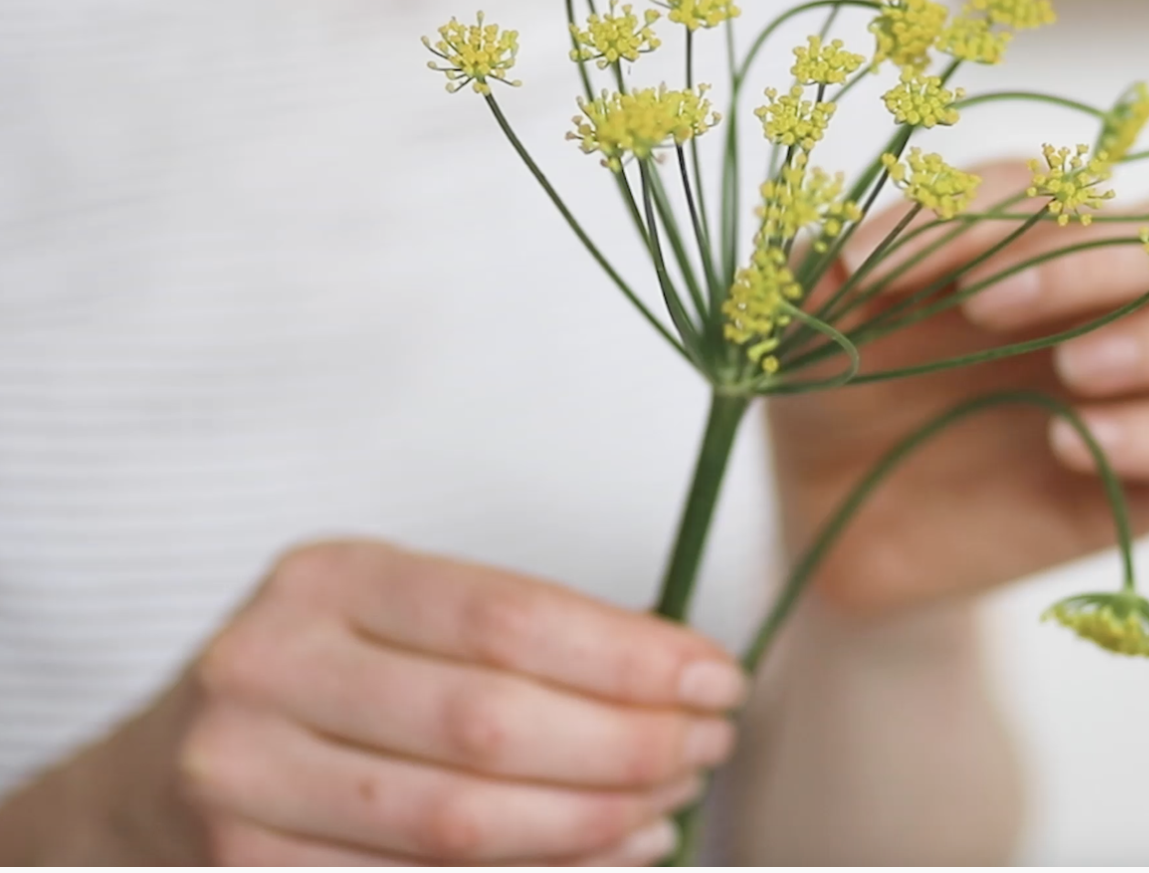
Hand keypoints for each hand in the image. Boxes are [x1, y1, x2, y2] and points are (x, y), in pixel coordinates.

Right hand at [2, 540, 745, 865]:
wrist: (158, 777)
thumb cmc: (327, 678)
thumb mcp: (395, 614)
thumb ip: (512, 636)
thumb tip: (676, 675)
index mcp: (329, 577)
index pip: (508, 616)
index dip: (629, 655)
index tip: (718, 676)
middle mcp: (271, 667)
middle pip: (490, 725)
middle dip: (629, 744)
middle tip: (712, 747)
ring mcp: (244, 782)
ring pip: (460, 824)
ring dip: (595, 823)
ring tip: (674, 808)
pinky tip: (607, 859)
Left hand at [768, 161, 1148, 614]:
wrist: (837, 520)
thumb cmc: (837, 390)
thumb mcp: (812, 318)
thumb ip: (831, 258)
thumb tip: (852, 238)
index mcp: (1045, 231)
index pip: (1060, 183)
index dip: (971, 211)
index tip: (866, 267)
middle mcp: (1123, 293)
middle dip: (1097, 255)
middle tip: (985, 307)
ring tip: (1073, 370)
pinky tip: (1066, 442)